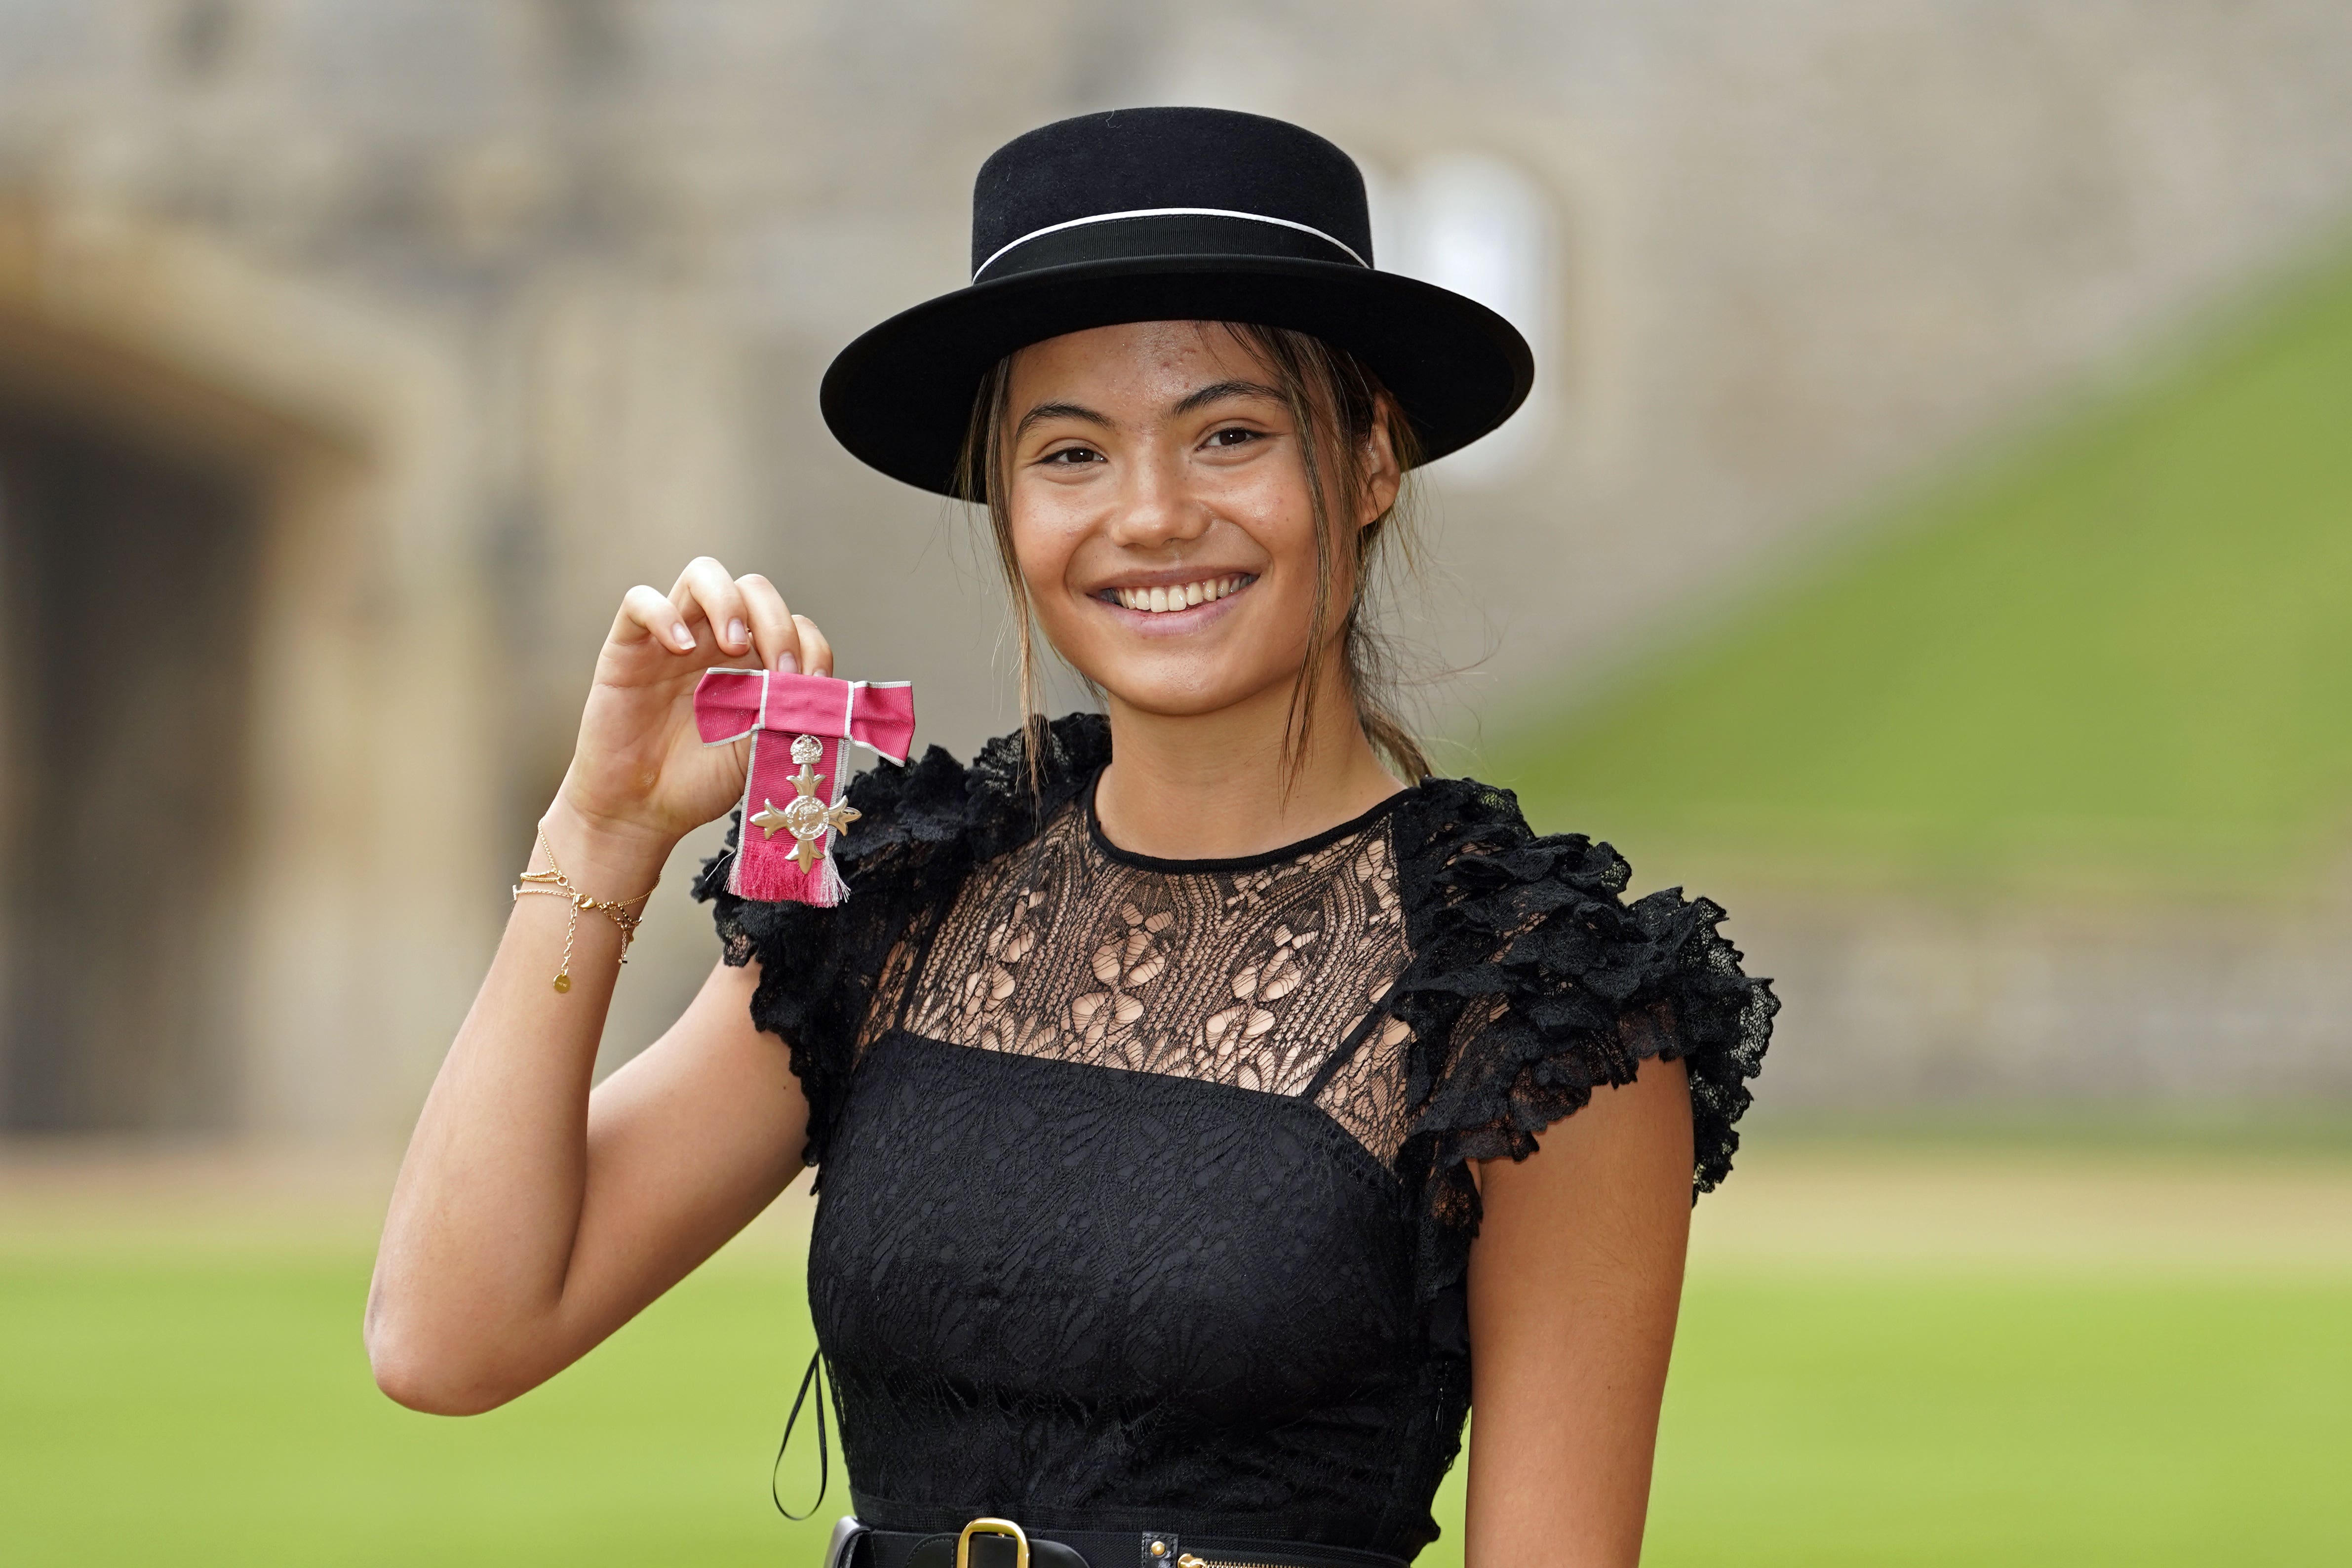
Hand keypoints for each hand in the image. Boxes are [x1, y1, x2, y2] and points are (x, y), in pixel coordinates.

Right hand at [550, 558, 834, 873]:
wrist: (643, 811)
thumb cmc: (702, 781)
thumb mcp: (761, 751)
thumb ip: (791, 717)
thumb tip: (827, 693)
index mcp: (755, 664)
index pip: (794, 625)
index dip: (810, 645)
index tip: (814, 685)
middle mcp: (715, 642)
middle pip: (754, 590)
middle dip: (776, 622)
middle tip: (780, 670)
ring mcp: (673, 639)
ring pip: (703, 575)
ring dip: (729, 602)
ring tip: (735, 645)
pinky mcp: (628, 647)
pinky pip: (640, 601)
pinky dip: (663, 614)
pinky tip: (677, 648)